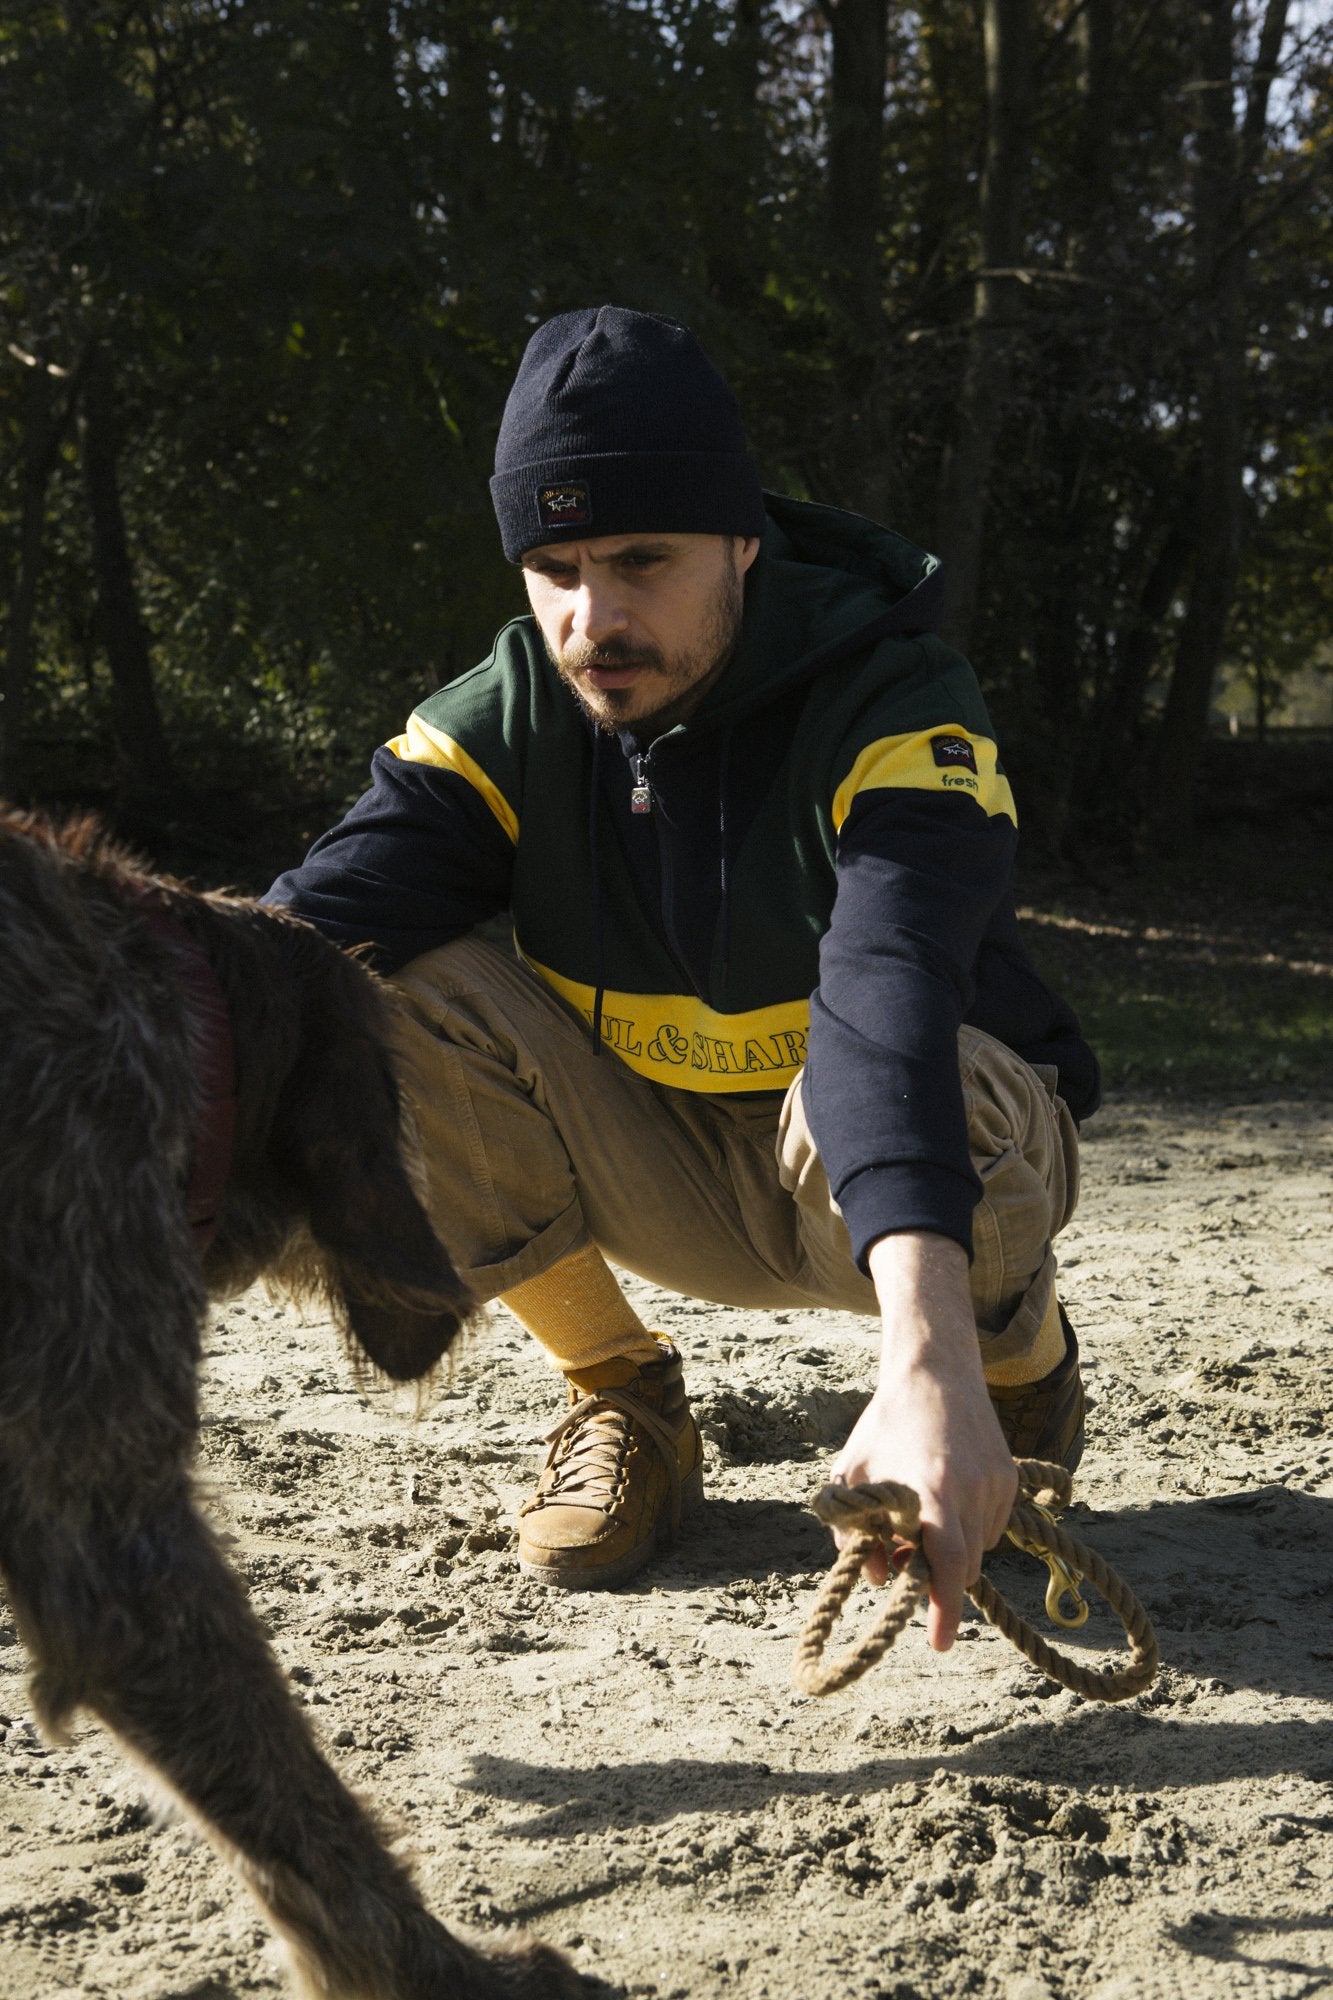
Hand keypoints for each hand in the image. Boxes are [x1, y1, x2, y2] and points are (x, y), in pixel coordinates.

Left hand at [828, 1232, 1016, 1652]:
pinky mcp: (1010, 1476)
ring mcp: (996, 1483)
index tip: (938, 1644)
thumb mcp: (853, 1477)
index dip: (944, 1609)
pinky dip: (969, 1527)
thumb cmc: (884, 1426)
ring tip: (920, 1514)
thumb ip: (854, 1532)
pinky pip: (992, 1524)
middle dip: (938, 1578)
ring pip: (980, 1548)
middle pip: (964, 1567)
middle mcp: (972, 1489)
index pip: (947, 1564)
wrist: (934, 1371)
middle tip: (900, 1559)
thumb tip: (876, 1579)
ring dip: (952, 1550)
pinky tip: (945, 1495)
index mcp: (931, 1489)